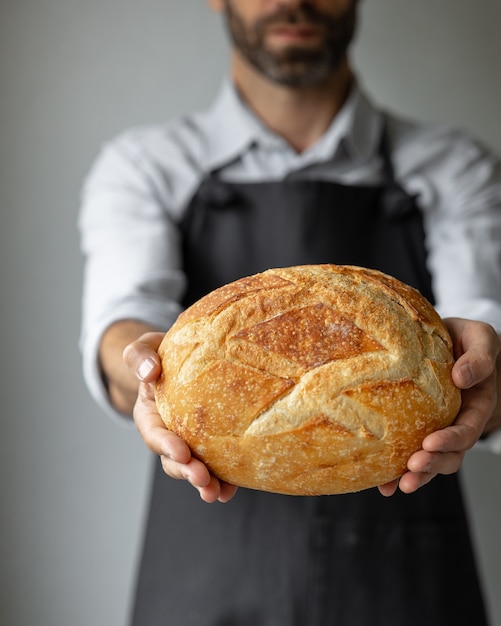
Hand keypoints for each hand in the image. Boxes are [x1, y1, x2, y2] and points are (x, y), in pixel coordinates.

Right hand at [123, 332, 237, 502]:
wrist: (177, 359)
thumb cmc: (159, 354)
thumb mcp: (143, 348)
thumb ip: (139, 357)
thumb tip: (149, 371)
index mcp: (150, 414)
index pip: (155, 434)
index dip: (166, 445)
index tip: (181, 452)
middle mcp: (168, 433)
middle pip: (174, 459)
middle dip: (187, 472)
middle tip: (203, 480)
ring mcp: (189, 441)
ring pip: (194, 467)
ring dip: (206, 483)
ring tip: (218, 494)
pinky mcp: (210, 442)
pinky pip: (216, 462)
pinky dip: (224, 477)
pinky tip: (234, 487)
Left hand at [379, 317, 499, 496]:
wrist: (453, 341)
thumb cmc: (469, 340)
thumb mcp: (481, 339)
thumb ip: (479, 358)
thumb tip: (461, 377)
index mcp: (476, 404)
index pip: (467, 429)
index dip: (451, 440)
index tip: (431, 442)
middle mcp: (458, 421)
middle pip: (450, 454)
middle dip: (432, 464)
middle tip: (412, 467)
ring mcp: (439, 427)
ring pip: (432, 460)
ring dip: (417, 475)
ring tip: (398, 485)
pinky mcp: (418, 426)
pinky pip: (410, 451)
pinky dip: (397, 470)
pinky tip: (382, 483)